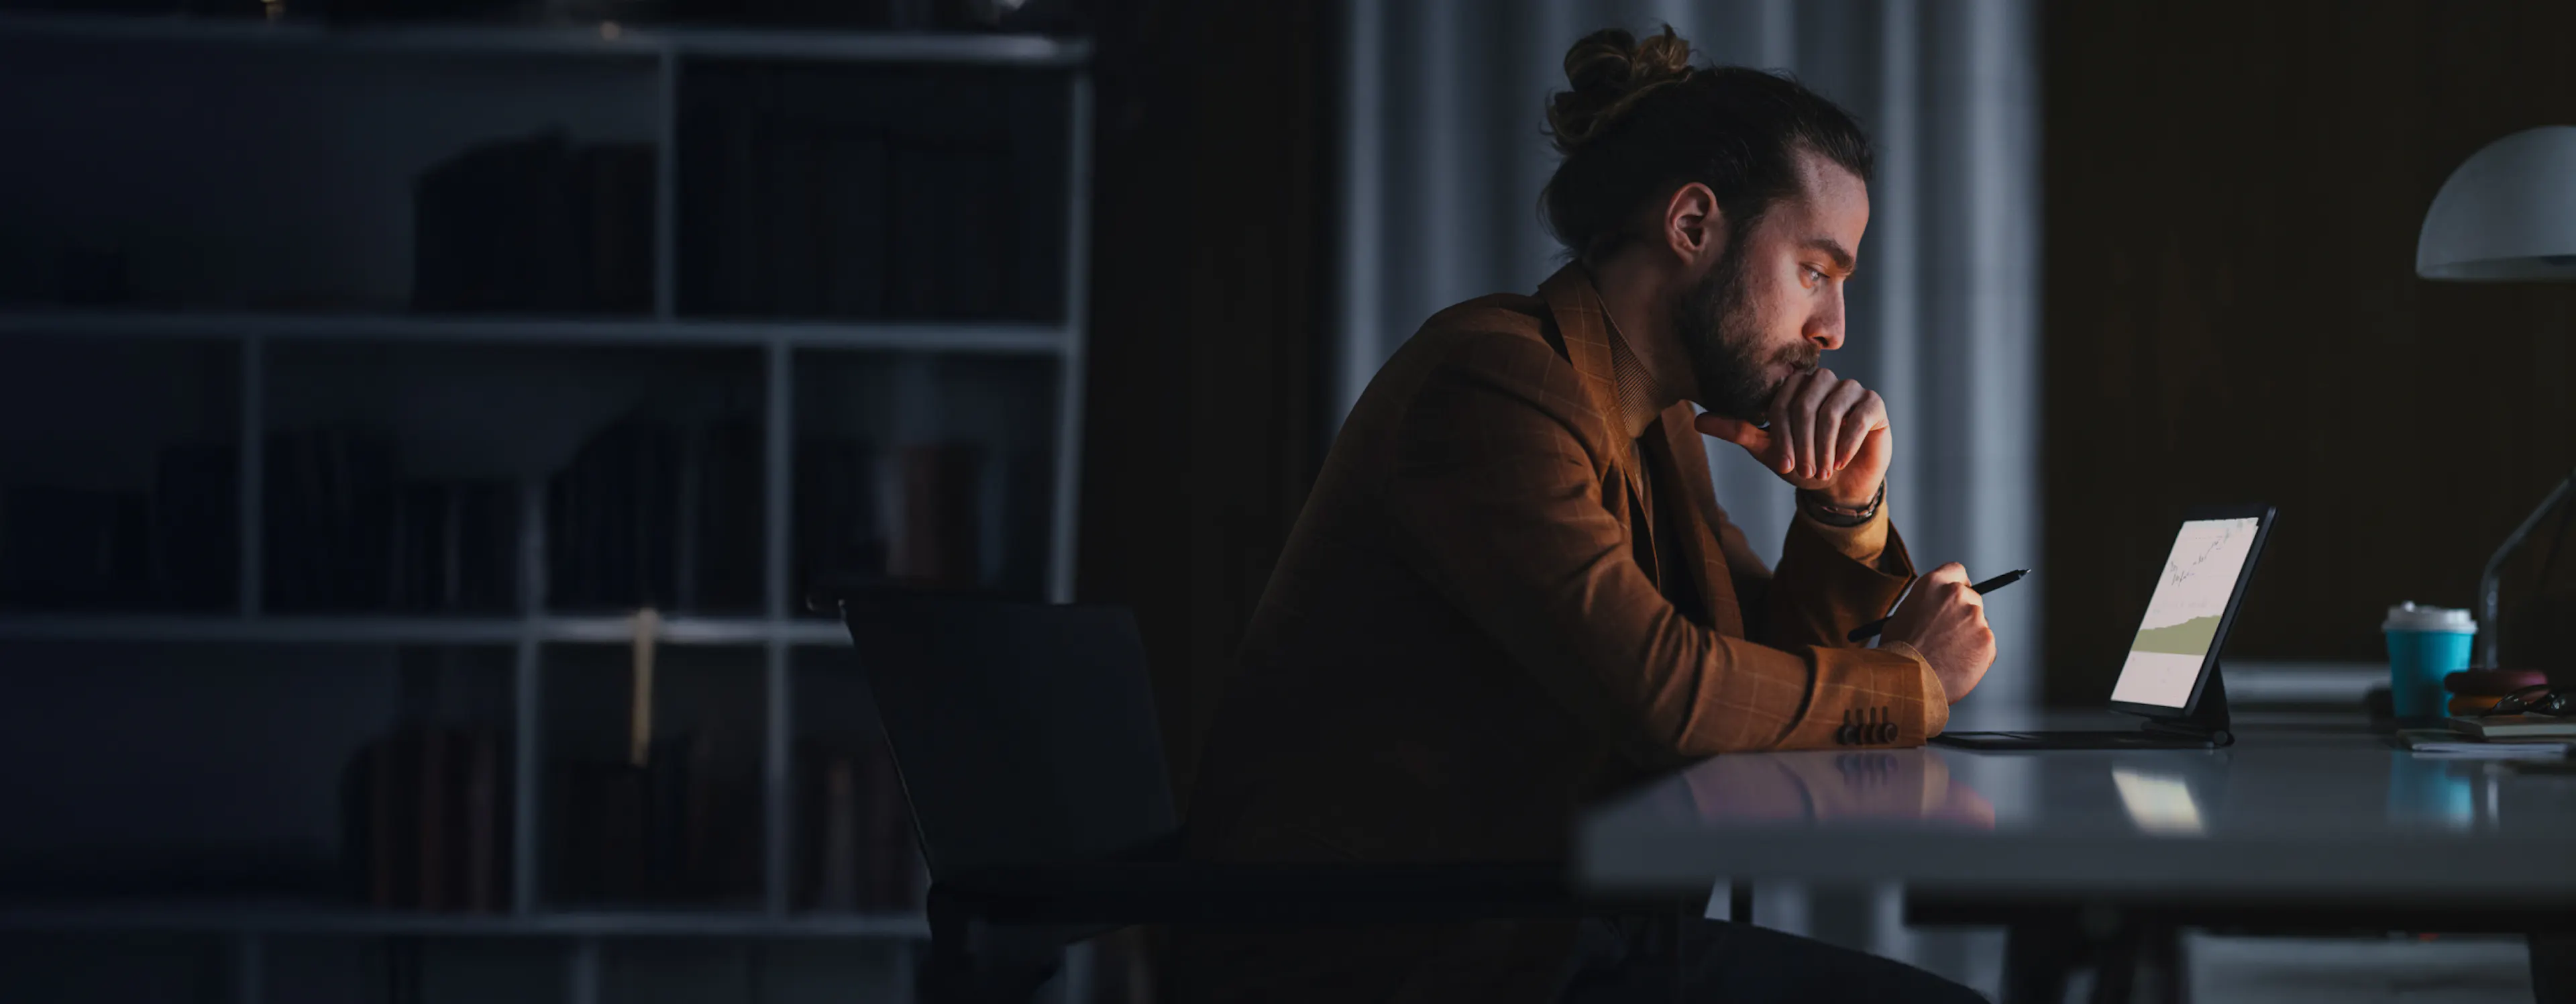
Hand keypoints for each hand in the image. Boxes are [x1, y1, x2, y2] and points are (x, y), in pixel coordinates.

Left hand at [1693, 368, 1889, 507]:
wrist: (1840, 484)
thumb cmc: (1802, 462)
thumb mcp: (1767, 449)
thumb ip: (1737, 431)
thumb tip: (1697, 421)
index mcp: (1795, 386)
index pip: (1782, 401)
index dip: (1781, 435)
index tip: (1782, 465)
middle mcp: (1823, 380)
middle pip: (1806, 404)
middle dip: (1802, 442)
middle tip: (1804, 470)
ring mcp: (1850, 390)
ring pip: (1831, 410)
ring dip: (1823, 445)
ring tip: (1822, 470)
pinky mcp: (1874, 405)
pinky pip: (1859, 417)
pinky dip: (1847, 442)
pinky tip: (1840, 461)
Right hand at [1880, 562, 1994, 702]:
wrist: (1908, 680)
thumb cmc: (1898, 651)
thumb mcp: (1903, 615)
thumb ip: (1924, 605)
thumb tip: (1935, 610)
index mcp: (1933, 584)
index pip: (1957, 571)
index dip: (1956, 584)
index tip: (1956, 597)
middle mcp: (1957, 595)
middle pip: (1972, 597)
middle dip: (1963, 614)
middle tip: (1949, 633)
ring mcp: (1976, 618)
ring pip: (1979, 624)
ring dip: (1968, 635)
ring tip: (1947, 655)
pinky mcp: (1987, 640)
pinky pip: (1985, 645)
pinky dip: (1975, 655)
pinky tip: (1956, 664)